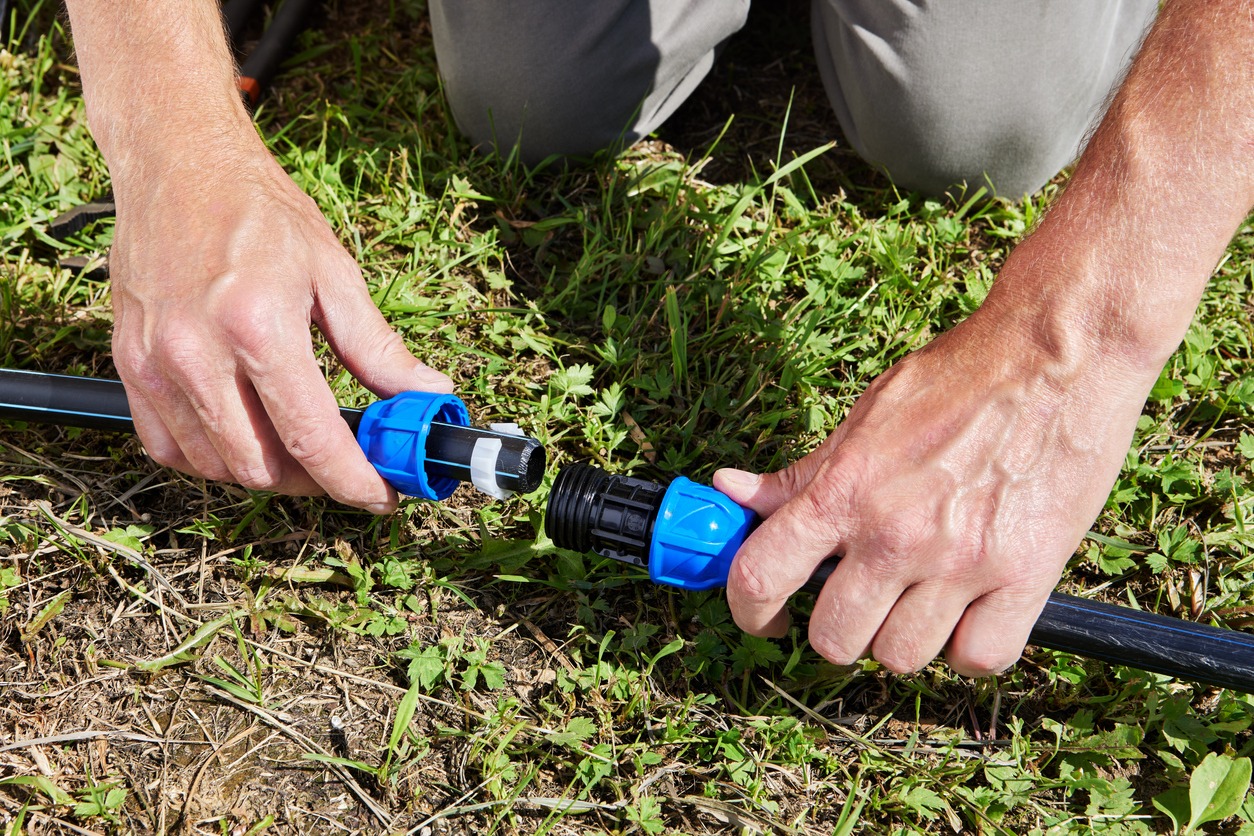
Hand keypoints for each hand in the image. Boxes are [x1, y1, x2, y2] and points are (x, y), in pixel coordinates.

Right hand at [108, 141, 451, 511]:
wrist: (177, 165)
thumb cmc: (259, 211)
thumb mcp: (334, 272)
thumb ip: (378, 347)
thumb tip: (428, 393)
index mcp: (259, 327)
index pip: (311, 438)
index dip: (354, 481)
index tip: (383, 496)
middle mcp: (197, 353)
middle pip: (261, 466)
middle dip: (315, 482)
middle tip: (347, 466)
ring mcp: (154, 363)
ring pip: (215, 466)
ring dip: (266, 473)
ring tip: (302, 450)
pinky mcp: (126, 365)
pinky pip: (167, 447)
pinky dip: (212, 458)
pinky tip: (246, 437)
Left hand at [715, 302, 1154, 675]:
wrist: (1056, 355)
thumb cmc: (958, 379)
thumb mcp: (864, 418)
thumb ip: (799, 474)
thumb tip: (728, 491)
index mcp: (845, 491)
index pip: (760, 577)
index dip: (749, 612)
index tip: (765, 617)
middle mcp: (895, 534)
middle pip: (834, 641)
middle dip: (837, 626)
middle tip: (859, 597)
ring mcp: (961, 562)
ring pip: (902, 657)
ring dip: (903, 635)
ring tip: (920, 594)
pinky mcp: (1027, 576)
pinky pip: (979, 658)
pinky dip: (970, 645)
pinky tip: (970, 608)